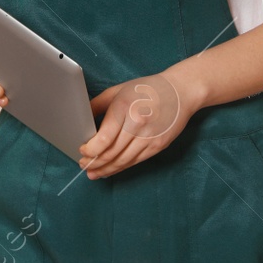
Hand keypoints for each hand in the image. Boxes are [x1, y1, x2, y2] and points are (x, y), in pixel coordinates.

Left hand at [78, 71, 199, 177]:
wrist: (180, 92)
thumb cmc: (147, 89)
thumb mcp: (118, 90)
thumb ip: (97, 105)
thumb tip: (81, 121)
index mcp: (125, 108)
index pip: (104, 138)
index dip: (90, 149)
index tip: (82, 151)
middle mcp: (138, 124)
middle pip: (112, 152)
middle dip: (94, 162)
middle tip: (83, 165)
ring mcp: (150, 137)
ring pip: (123, 161)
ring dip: (106, 169)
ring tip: (93, 173)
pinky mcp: (158, 146)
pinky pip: (136, 161)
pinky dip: (121, 168)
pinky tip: (111, 170)